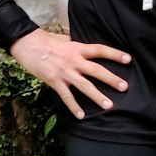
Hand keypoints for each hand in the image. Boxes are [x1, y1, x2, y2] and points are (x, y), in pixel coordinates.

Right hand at [9, 29, 130, 119]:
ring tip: (108, 105)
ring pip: (84, 86)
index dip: (114, 54)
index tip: (128, 59)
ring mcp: (64, 72)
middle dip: (111, 79)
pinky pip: (66, 97)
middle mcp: (74, 60)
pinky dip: (74, 107)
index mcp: (77, 48)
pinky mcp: (54, 81)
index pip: (100, 50)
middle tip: (124, 87)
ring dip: (97, 96)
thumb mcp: (63, 39)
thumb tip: (81, 47)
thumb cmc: (44, 40)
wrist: (27, 44)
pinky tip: (81, 116)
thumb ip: (74, 45)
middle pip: (97, 70)